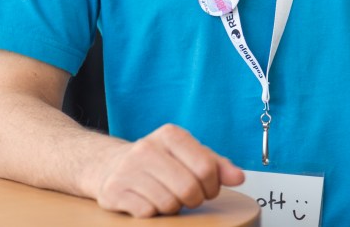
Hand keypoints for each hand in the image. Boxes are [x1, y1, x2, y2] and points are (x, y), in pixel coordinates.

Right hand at [84, 124, 244, 216]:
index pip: (206, 167)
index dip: (212, 185)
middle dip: (194, 199)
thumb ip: (217, 165)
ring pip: (168, 203)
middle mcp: (147, 148)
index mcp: (171, 135)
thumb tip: (239, 177)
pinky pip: (148, 213)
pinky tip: (148, 201)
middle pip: (189, 189)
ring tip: (166, 196)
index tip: (208, 188)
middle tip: (188, 197)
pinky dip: (153, 213)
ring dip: (173, 207)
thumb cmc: (158, 161)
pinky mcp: (114, 191)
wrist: (110, 166)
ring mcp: (128, 170)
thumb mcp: (188, 155)